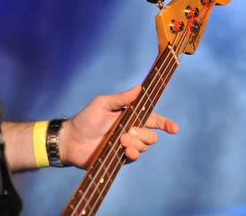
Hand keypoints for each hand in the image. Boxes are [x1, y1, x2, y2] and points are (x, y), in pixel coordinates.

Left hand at [58, 85, 178, 168]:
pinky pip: (134, 156)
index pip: (152, 119)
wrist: (71, 140)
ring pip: (144, 146)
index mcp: (129, 117)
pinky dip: (133, 153)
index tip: (174, 128)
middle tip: (129, 131)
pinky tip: (124, 149)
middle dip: (145, 134)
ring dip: (136, 143)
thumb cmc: (85, 119)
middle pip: (151, 135)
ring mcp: (126, 145)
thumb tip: (139, 87)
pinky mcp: (120, 158)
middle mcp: (130, 131)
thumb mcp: (103, 104)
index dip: (165, 124)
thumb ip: (122, 98)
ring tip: (122, 140)